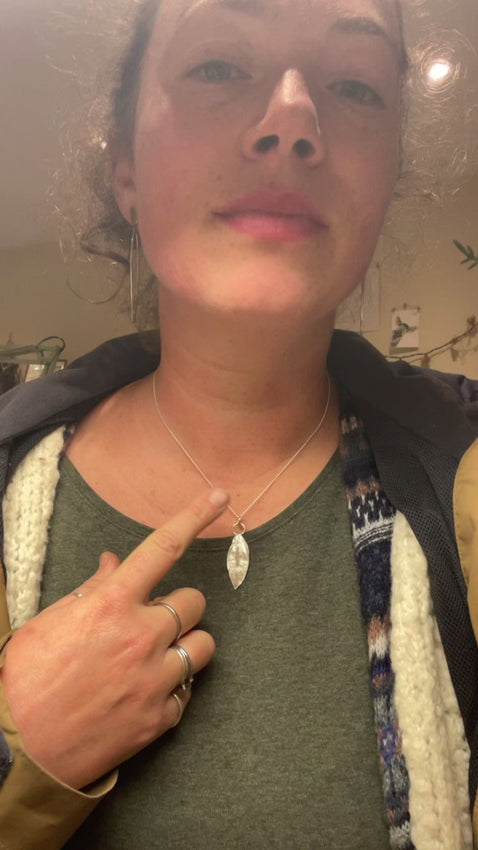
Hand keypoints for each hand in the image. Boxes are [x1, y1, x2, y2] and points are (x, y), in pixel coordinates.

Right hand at [1, 488, 228, 789]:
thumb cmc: (27, 679)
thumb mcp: (51, 620)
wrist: (18, 750)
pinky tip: (141, 693)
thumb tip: (115, 563)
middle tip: (150, 621)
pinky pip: (188, 690)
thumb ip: (93, 589)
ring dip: (183, 645)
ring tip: (152, 657)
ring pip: (204, 645)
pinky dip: (171, 688)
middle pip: (194, 600)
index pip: (163, 548)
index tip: (220, 496)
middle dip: (177, 606)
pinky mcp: (161, 718)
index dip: (194, 517)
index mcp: (110, 605)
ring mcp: (154, 679)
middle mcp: (140, 637)